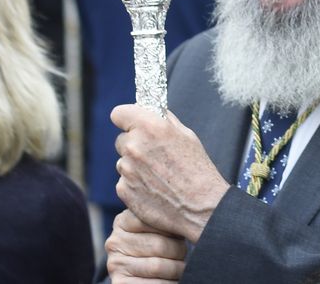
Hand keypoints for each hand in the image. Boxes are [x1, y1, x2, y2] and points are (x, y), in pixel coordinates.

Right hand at [105, 209, 186, 283]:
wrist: (139, 271)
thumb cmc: (155, 242)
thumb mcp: (155, 225)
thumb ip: (163, 215)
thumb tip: (188, 210)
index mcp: (123, 221)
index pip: (154, 219)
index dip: (175, 228)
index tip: (184, 231)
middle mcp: (115, 242)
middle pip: (159, 245)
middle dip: (179, 251)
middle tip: (184, 253)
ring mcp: (115, 264)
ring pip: (157, 266)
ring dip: (176, 269)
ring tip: (182, 267)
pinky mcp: (120, 283)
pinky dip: (169, 283)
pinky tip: (174, 279)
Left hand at [113, 104, 230, 243]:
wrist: (200, 206)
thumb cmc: (197, 169)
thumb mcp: (186, 135)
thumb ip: (165, 121)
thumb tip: (152, 112)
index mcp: (150, 127)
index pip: (119, 113)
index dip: (126, 118)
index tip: (132, 124)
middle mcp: (134, 146)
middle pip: (122, 140)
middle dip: (134, 144)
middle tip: (154, 155)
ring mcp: (127, 170)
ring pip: (124, 162)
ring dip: (135, 166)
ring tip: (158, 176)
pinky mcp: (123, 190)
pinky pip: (124, 182)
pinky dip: (135, 185)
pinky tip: (154, 189)